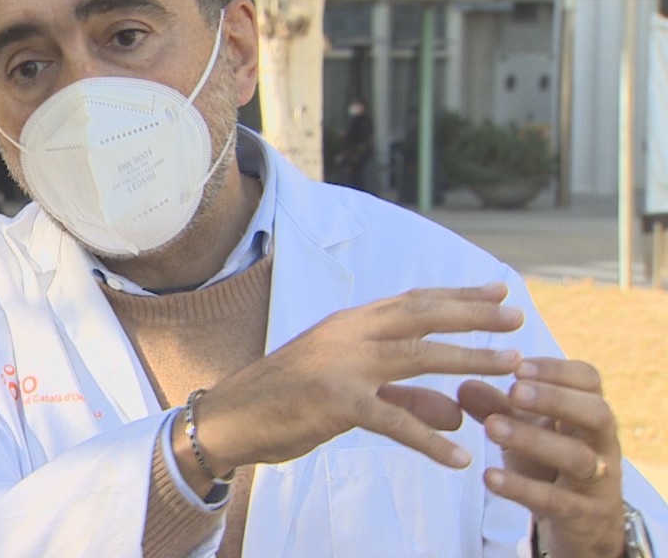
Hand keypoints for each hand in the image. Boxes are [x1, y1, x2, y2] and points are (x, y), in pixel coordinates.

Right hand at [182, 285, 523, 495]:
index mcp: (349, 324)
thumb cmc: (286, 399)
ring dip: (469, 361)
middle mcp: (348, 335)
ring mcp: (342, 366)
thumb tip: (457, 413)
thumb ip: (405, 396)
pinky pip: (392, 421)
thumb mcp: (349, 389)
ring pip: (417, 356)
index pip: (412, 302)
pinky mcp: (335, 403)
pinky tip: (459, 457)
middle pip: (422, 317)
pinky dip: (428, 439)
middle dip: (473, 316)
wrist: (231, 416)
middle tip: (517, 317)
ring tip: (512, 367)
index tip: (498, 291)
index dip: (457, 296)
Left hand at [459, 359, 624, 557]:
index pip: (589, 381)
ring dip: (533, 440)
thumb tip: (463, 385)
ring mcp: (599, 481)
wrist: (581, 521)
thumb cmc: (551, 462)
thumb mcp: (524, 431)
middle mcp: (602, 444)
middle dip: (556, 399)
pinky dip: (522, 488)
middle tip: (514, 390)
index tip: (518, 365)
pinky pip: (556, 501)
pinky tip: (489, 477)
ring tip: (491, 428)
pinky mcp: (584, 516)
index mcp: (588, 414)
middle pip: (597, 413)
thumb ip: (497, 408)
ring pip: (578, 457)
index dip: (557, 370)